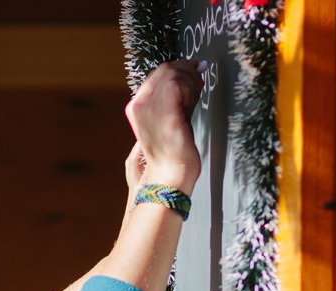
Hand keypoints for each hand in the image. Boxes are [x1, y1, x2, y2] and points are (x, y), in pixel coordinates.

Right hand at [124, 60, 202, 193]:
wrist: (170, 176)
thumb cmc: (172, 150)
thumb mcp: (167, 117)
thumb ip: (175, 97)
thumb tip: (194, 71)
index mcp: (136, 106)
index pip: (157, 74)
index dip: (178, 68)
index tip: (193, 71)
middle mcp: (139, 105)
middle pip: (165, 70)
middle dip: (186, 70)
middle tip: (199, 79)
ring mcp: (150, 110)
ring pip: (173, 74)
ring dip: (191, 79)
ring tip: (198, 92)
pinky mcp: (166, 116)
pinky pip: (179, 86)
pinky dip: (192, 87)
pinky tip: (195, 98)